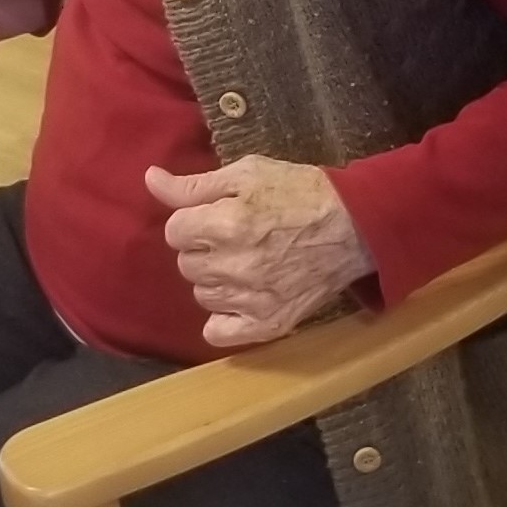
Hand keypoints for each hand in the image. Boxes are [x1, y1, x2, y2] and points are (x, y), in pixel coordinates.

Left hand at [145, 155, 372, 350]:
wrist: (355, 226)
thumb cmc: (300, 192)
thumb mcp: (248, 173)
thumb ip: (194, 184)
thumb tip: (150, 180)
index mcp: (224, 225)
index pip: (175, 230)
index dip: (194, 219)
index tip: (218, 215)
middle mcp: (232, 267)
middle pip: (186, 264)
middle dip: (203, 248)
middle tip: (235, 236)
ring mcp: (249, 300)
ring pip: (201, 294)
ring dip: (215, 279)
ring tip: (245, 262)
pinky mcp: (267, 323)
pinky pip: (218, 333)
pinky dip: (223, 319)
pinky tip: (240, 299)